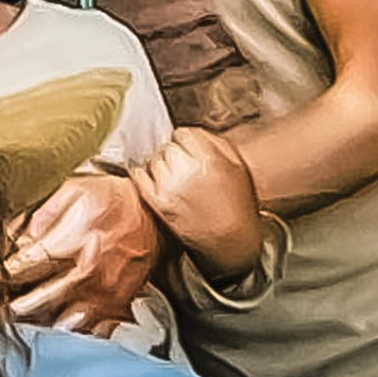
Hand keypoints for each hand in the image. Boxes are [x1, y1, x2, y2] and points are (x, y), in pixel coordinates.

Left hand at [5, 173, 161, 334]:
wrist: (156, 212)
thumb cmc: (114, 199)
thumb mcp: (74, 190)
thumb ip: (44, 214)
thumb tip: (22, 236)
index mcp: (75, 240)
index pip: (33, 261)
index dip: (12, 269)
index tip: (1, 273)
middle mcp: (90, 270)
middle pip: (47, 296)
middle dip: (23, 305)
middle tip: (7, 309)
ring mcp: (107, 291)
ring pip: (72, 319)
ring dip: (48, 324)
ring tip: (30, 325)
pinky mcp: (121, 302)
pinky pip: (98, 328)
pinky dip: (79, 332)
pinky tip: (65, 331)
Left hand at [130, 126, 263, 281]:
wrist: (232, 243)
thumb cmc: (238, 206)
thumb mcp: (238, 168)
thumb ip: (217, 143)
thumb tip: (193, 132)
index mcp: (210, 160)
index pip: (183, 133)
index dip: (185, 141)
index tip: (187, 149)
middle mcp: (188, 171)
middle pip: (167, 147)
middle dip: (174, 155)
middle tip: (184, 168)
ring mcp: (171, 188)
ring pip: (153, 161)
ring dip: (160, 167)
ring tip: (175, 179)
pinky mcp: (158, 203)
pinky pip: (139, 176)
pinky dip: (142, 174)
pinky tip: (152, 179)